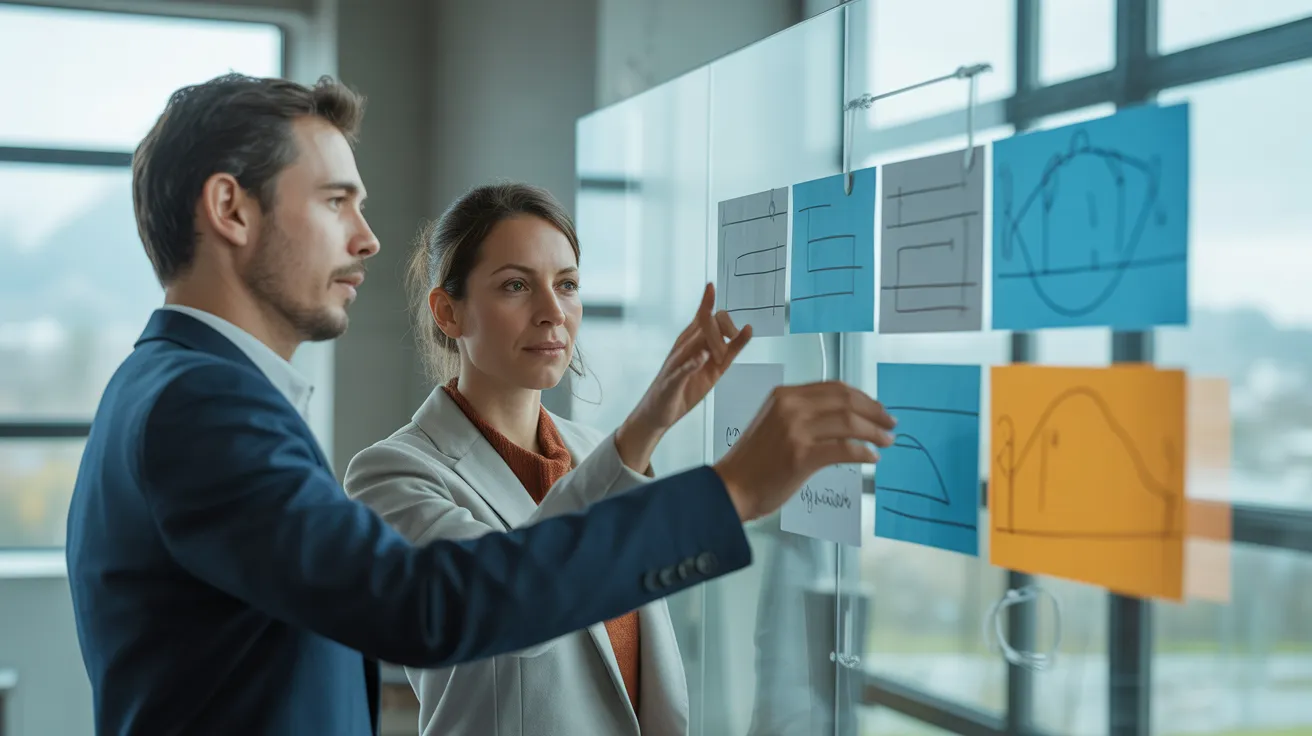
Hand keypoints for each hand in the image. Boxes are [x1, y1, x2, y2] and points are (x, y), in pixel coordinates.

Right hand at [614, 282, 751, 471]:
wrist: (659, 412)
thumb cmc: (685, 387)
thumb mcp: (714, 368)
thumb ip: (730, 350)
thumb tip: (747, 330)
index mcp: (692, 342)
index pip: (702, 316)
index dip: (708, 301)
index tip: (711, 285)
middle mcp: (683, 347)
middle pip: (705, 323)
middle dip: (724, 330)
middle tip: (726, 350)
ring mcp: (677, 362)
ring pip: (696, 341)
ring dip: (713, 344)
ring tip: (718, 356)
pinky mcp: (673, 380)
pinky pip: (683, 368)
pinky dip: (693, 362)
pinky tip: (702, 357)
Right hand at [712, 381, 896, 520]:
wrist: (731, 487)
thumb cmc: (754, 462)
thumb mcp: (775, 424)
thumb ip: (803, 415)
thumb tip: (844, 418)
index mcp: (785, 395)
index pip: (834, 388)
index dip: (863, 397)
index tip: (878, 409)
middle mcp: (791, 406)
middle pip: (846, 400)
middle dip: (875, 412)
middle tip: (890, 424)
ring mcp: (796, 430)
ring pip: (850, 422)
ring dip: (874, 432)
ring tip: (886, 441)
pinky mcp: (802, 455)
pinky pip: (844, 449)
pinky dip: (863, 452)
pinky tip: (871, 458)